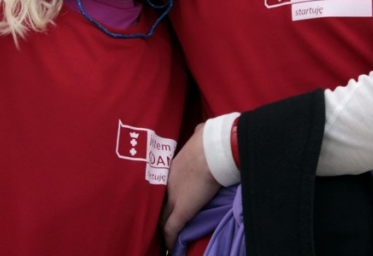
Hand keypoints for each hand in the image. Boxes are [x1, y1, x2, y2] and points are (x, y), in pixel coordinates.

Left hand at [160, 123, 220, 249]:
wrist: (213, 149)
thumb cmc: (210, 139)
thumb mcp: (199, 133)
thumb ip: (197, 133)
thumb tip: (201, 128)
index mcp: (173, 166)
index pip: (164, 186)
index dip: (164, 195)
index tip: (166, 201)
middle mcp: (168, 182)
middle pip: (160, 203)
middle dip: (159, 213)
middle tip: (159, 222)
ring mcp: (174, 197)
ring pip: (164, 217)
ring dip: (164, 227)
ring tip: (164, 237)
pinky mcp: (182, 210)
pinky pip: (172, 229)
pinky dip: (170, 240)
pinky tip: (169, 248)